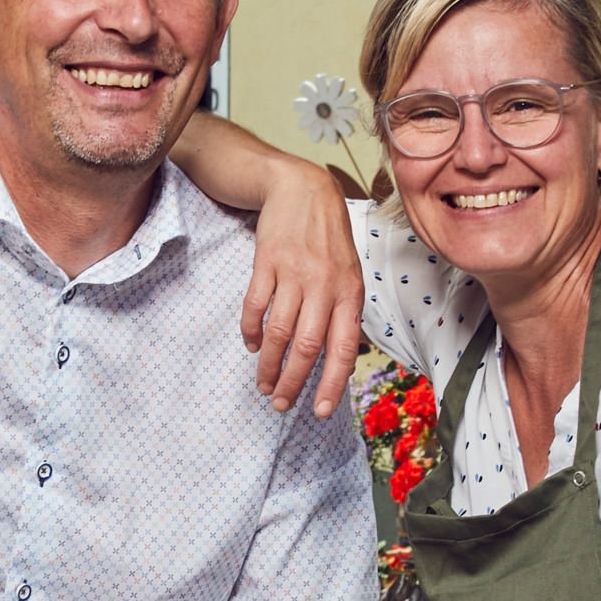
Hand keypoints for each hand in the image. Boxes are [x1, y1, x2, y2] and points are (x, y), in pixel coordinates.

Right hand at [241, 165, 363, 418]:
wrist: (303, 189)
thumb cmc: (329, 239)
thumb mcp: (350, 274)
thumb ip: (345, 314)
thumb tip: (341, 362)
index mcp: (350, 293)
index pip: (344, 348)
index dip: (332, 383)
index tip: (321, 411)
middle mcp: (325, 285)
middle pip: (308, 346)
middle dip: (293, 381)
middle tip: (281, 404)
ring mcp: (294, 273)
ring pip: (279, 331)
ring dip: (269, 364)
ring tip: (264, 384)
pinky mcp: (267, 262)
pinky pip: (256, 305)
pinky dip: (251, 331)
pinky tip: (251, 346)